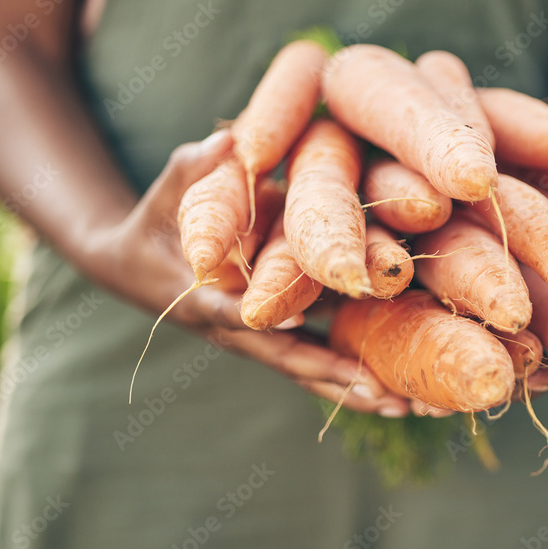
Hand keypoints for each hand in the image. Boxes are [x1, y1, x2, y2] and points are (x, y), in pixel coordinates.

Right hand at [82, 131, 408, 415]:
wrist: (138, 263)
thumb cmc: (155, 219)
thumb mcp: (168, 187)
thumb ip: (197, 166)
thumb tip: (230, 139)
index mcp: (203, 294)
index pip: (234, 310)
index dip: (266, 316)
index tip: (297, 319)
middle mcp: (236, 325)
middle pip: (286, 357)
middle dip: (332, 375)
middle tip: (385, 396)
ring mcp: (258, 335)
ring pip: (308, 367)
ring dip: (355, 389)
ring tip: (409, 409)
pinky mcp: (278, 330)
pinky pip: (317, 356)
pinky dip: (354, 374)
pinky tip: (401, 392)